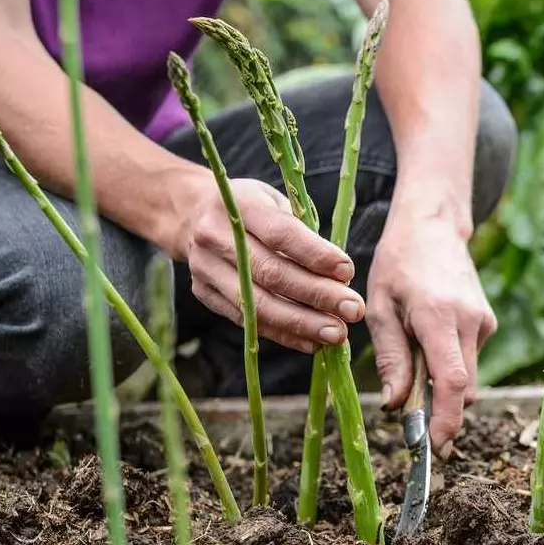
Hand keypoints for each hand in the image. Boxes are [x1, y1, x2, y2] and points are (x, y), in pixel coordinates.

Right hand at [177, 176, 365, 351]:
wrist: (191, 214)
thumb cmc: (250, 207)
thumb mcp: (276, 201)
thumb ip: (304, 232)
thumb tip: (340, 276)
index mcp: (240, 205)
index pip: (281, 233)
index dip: (315, 255)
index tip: (348, 272)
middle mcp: (216, 236)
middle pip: (271, 274)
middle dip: (317, 295)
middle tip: (353, 310)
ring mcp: (206, 268)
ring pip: (257, 305)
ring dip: (303, 323)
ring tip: (337, 333)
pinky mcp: (205, 294)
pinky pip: (248, 322)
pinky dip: (284, 335)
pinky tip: (312, 342)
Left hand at [367, 212, 496, 458]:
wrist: (433, 226)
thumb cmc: (398, 262)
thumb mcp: (380, 308)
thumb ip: (390, 359)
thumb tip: (395, 405)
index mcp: (439, 316)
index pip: (453, 381)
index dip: (446, 420)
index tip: (434, 447)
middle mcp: (470, 321)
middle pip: (463, 388)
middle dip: (441, 413)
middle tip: (411, 425)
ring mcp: (483, 322)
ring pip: (467, 376)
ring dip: (441, 387)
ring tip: (412, 366)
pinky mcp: (487, 322)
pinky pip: (468, 359)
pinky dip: (448, 366)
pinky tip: (427, 342)